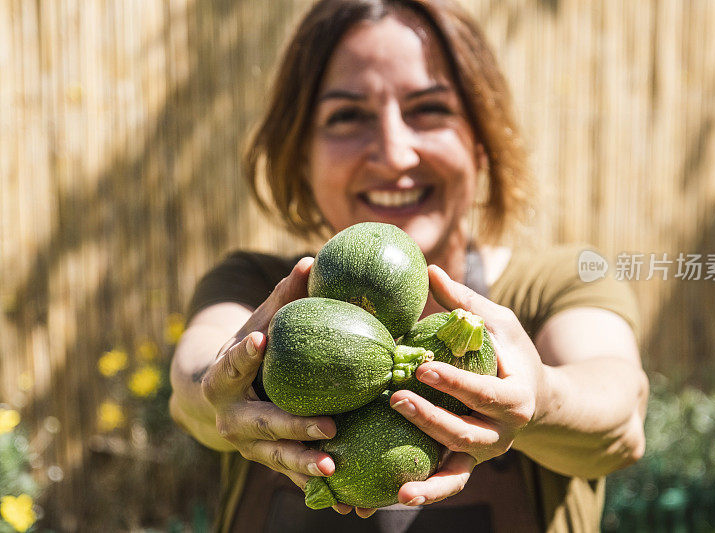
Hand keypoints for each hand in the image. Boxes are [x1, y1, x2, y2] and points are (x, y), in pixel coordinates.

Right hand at [200, 258, 373, 516]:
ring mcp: (249, 447)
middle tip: (327, 427)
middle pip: (262, 424)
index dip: (242, 356)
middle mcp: (231, 418)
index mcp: (222, 380)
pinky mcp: (268, 463)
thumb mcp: (256, 327)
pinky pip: (296, 480)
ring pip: (278, 460)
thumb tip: (310, 260)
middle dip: (292, 427)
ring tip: (336, 470)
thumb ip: (282, 300)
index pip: (232, 365)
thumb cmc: (247, 353)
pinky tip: (352, 501)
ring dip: (306, 467)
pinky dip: (321, 489)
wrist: (214, 399)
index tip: (259, 342)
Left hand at [390, 264, 543, 505]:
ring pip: (458, 467)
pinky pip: (451, 482)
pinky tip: (399, 497)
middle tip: (397, 399)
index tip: (423, 366)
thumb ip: (466, 302)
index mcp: (516, 397)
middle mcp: (505, 432)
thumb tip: (430, 269)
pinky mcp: (472, 463)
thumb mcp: (499, 323)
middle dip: (431, 419)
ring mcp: (488, 452)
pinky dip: (429, 493)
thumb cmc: (513, 355)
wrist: (537, 398)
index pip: (484, 392)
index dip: (455, 383)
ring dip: (428, 477)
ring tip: (396, 483)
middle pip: (466, 432)